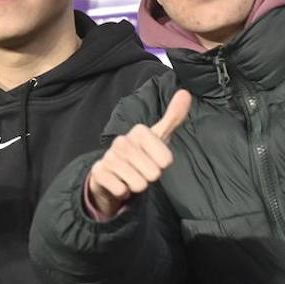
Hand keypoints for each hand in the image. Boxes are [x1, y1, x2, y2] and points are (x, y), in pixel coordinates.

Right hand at [86, 89, 191, 217]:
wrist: (112, 170)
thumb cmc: (141, 153)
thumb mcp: (159, 136)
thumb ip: (174, 116)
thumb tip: (185, 92)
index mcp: (139, 132)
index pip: (166, 160)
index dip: (162, 165)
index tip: (154, 159)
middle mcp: (122, 141)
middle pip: (153, 174)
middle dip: (150, 177)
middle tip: (142, 169)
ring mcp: (109, 157)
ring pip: (138, 184)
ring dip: (137, 185)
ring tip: (131, 176)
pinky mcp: (99, 172)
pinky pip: (121, 190)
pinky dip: (123, 191)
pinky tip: (119, 182)